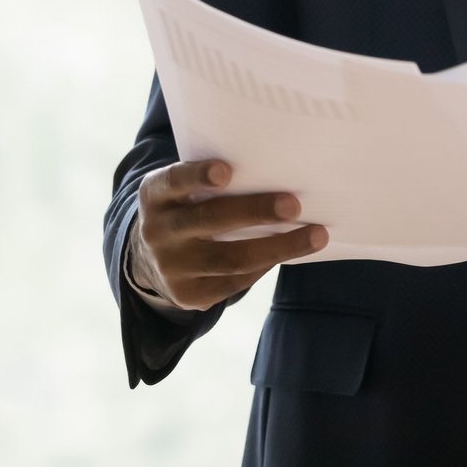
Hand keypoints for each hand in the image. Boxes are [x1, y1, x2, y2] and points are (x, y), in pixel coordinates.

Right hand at [132, 159, 327, 310]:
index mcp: (156, 195)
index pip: (173, 182)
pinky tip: (290, 251)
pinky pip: (234, 281)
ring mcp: (171, 267)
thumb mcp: (184, 190)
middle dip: (255, 211)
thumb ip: (214, 182)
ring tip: (316, 235)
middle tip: (294, 204)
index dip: (197, 176)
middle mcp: (158, 231)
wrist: (150, 259)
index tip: (226, 171)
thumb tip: (280, 173)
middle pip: (211, 221)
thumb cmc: (187, 207)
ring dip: (279, 247)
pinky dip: (265, 264)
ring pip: (230, 259)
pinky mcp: (188, 295)